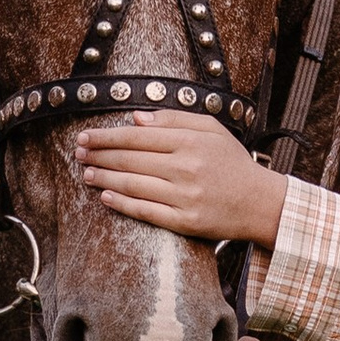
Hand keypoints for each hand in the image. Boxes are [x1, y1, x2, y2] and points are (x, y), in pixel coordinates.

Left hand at [79, 110, 288, 248]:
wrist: (260, 202)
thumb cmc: (233, 163)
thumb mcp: (211, 130)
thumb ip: (174, 120)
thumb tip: (136, 119)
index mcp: (190, 142)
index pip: (137, 136)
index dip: (107, 136)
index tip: (86, 136)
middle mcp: (186, 168)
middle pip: (130, 159)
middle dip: (99, 155)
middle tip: (79, 152)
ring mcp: (184, 197)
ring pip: (133, 184)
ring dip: (104, 177)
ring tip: (86, 173)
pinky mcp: (184, 221)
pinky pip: (145, 211)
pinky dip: (122, 203)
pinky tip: (105, 196)